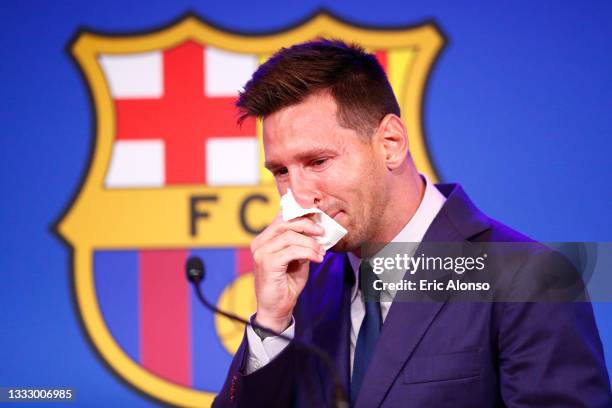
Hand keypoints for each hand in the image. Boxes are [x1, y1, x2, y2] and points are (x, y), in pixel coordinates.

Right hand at [251, 213, 324, 331]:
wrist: (277, 310)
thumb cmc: (286, 285)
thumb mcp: (297, 259)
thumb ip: (301, 244)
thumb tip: (316, 230)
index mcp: (264, 240)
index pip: (281, 218)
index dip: (300, 215)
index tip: (318, 220)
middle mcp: (260, 243)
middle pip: (285, 222)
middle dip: (307, 225)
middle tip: (322, 232)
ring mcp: (261, 253)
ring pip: (290, 236)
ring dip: (310, 243)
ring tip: (321, 251)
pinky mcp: (267, 263)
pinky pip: (292, 251)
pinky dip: (308, 252)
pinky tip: (317, 258)